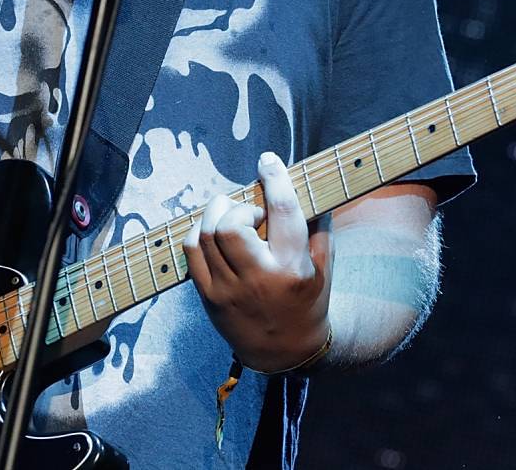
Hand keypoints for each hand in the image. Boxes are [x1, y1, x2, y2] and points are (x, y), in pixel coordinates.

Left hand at [185, 151, 331, 372]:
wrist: (286, 353)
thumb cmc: (309, 304)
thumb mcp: (324, 269)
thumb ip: (317, 230)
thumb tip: (300, 190)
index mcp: (292, 268)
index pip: (282, 212)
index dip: (274, 179)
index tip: (268, 161)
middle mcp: (258, 278)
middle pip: (231, 224)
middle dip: (239, 206)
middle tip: (252, 212)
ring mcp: (228, 290)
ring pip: (205, 235)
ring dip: (217, 214)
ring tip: (232, 216)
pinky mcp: (208, 297)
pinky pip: (190, 252)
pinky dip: (198, 233)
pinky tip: (214, 234)